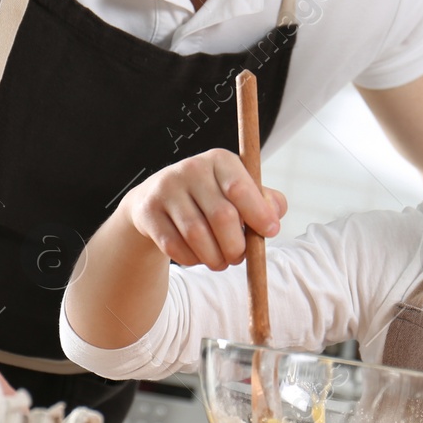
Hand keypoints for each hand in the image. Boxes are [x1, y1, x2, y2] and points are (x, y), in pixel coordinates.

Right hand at [120, 149, 286, 269]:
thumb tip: (274, 217)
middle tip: (239, 257)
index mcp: (219, 160)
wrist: (156, 199)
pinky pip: (175, 246)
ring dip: (215, 258)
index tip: (270, 232)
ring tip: (220, 261)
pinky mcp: (148, 211)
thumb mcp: (239, 191)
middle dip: (237, 246)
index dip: (259, 214)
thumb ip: (265, 201)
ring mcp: (166, 189)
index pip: (241, 188)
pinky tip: (197, 257)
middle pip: (222, 216)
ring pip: (197, 235)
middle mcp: (191, 169)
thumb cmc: (210, 197)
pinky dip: (191, 259)